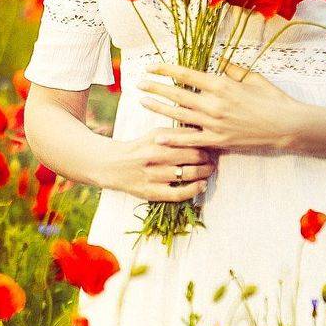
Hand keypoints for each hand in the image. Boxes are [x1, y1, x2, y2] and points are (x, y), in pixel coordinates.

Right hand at [103, 126, 217, 202]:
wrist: (113, 165)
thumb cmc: (140, 147)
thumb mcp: (155, 134)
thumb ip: (177, 133)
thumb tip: (201, 132)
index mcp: (159, 140)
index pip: (191, 140)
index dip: (206, 143)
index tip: (212, 145)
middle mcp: (157, 157)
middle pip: (194, 156)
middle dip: (208, 158)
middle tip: (212, 159)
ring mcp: (155, 175)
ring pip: (189, 174)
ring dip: (205, 172)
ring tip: (209, 170)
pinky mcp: (152, 192)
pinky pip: (179, 193)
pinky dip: (194, 190)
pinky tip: (202, 185)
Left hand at [135, 60, 301, 154]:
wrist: (287, 125)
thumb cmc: (272, 99)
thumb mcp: (252, 78)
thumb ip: (232, 69)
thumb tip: (218, 62)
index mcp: (221, 84)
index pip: (186, 74)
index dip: (166, 70)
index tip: (152, 67)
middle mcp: (213, 103)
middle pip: (177, 94)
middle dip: (155, 87)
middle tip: (139, 83)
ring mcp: (214, 123)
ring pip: (180, 114)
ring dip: (159, 107)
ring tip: (143, 102)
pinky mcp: (218, 140)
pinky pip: (191, 139)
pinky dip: (174, 137)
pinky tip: (159, 134)